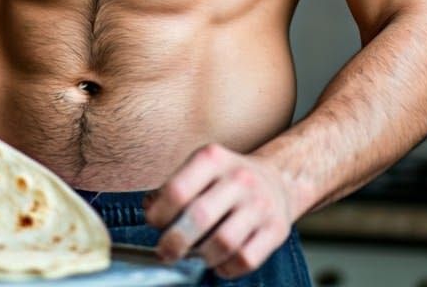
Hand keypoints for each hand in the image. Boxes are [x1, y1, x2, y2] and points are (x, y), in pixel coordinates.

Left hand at [144, 144, 293, 278]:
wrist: (277, 180)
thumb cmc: (227, 179)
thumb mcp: (201, 169)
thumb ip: (174, 187)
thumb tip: (150, 210)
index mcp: (213, 158)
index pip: (178, 189)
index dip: (159, 214)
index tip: (154, 223)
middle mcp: (238, 178)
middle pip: (199, 217)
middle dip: (175, 242)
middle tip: (166, 252)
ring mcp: (260, 204)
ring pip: (223, 242)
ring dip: (202, 257)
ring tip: (194, 256)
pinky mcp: (276, 229)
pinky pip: (246, 259)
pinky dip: (226, 268)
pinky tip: (218, 262)